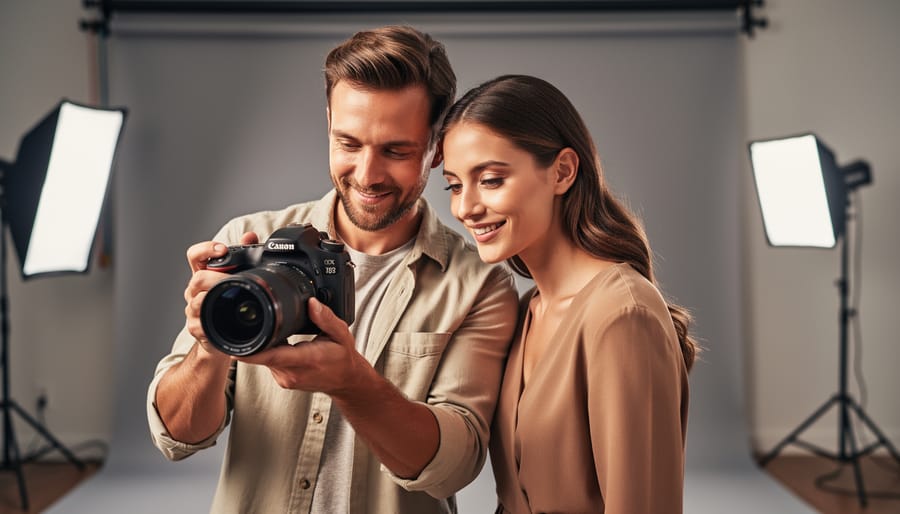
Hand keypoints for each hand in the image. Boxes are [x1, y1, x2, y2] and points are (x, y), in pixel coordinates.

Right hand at [183, 231, 258, 355]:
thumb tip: (250, 236)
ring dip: (215, 297)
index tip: (223, 249)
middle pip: (197, 278)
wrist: (224, 338)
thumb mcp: (238, 278)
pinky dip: (213, 320)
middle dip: (216, 277)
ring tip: (232, 295)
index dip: (205, 249)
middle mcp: (195, 291)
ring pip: (197, 300)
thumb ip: (244, 256)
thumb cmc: (230, 305)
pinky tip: (226, 318)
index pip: (195, 256)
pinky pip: (201, 323)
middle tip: (233, 278)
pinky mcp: (197, 328)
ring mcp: (194, 309)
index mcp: (203, 274)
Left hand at [236, 298, 367, 395]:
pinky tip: (283, 345)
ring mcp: (286, 379)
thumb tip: (312, 303)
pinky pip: (269, 363)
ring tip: (280, 334)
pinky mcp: (283, 381)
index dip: (253, 352)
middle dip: (258, 339)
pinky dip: (271, 352)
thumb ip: (326, 318)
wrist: (346, 380)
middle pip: (263, 355)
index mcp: (307, 360)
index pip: (274, 356)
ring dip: (266, 345)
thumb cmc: (343, 358)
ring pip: (264, 359)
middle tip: (257, 323)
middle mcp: (293, 373)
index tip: (235, 347)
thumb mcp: (341, 333)